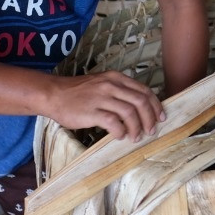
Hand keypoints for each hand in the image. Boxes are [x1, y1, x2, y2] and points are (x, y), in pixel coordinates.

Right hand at [44, 70, 164, 141]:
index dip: (155, 106)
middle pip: (141, 102)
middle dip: (150, 119)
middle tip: (150, 131)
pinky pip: (114, 123)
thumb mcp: (102, 83)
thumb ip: (120, 91)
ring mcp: (102, 97)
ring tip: (135, 137)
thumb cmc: (78, 92)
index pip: (145, 91)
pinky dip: (121, 132)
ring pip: (130, 113)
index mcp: (116, 78)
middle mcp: (111, 85)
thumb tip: (139, 107)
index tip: (160, 117)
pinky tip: (120, 136)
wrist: (54, 94)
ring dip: (137, 128)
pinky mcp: (92, 111)